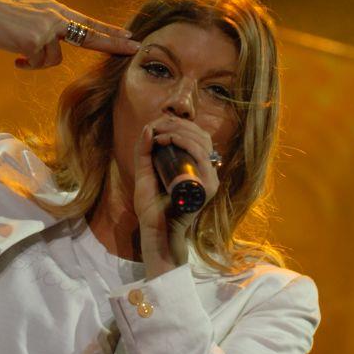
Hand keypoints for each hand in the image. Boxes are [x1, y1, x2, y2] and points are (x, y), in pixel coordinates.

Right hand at [0, 0, 139, 67]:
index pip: (88, 22)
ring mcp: (47, 28)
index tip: (129, 35)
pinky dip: (27, 64)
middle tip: (137, 48)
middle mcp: (56, 17)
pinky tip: (14, 56)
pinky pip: (38, 62)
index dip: (109, 30)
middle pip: (90, 35)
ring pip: (53, 59)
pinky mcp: (36, 41)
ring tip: (18, 51)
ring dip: (36, 60)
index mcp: (55, 9)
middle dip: (115, 43)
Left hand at [134, 115, 219, 277]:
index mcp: (194, 166)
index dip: (179, 124)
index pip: (195, 135)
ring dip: (180, 132)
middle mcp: (205, 170)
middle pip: (201, 135)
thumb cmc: (151, 206)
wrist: (156, 230)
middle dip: (178, 124)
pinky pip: (202, 158)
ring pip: (202, 142)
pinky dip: (186, 144)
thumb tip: (148, 127)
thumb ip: (144, 152)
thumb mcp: (144, 172)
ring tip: (161, 135)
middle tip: (158, 126)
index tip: (158, 123)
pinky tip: (170, 140)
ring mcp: (209, 178)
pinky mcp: (207, 187)